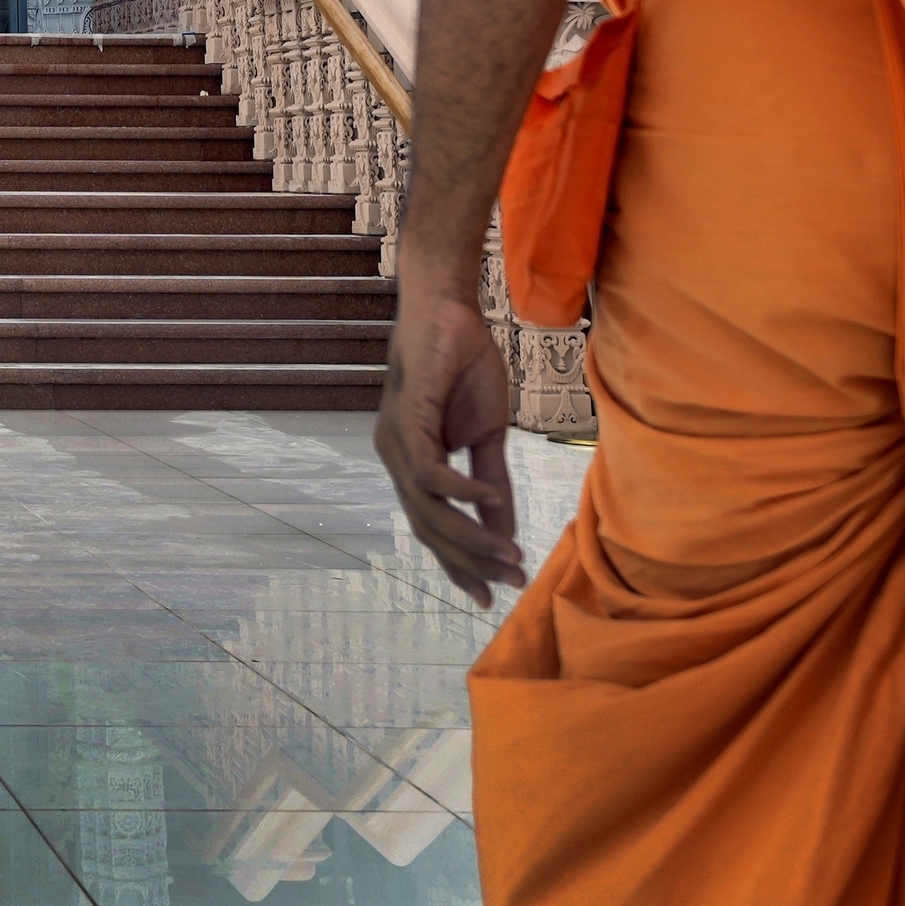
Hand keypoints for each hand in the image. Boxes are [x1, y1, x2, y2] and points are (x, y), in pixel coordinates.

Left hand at [375, 281, 528, 605]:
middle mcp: (395, 458)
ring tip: (509, 554)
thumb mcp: (488, 435)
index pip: (431, 527)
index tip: (490, 594)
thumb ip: (493, 484)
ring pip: (428, 508)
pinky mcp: (406, 419)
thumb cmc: (464, 368)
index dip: (459, 563)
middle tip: (508, 581)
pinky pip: (429, 471)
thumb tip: (507, 534)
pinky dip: (461, 491)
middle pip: (428, 527)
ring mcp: (395, 440)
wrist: (448, 311)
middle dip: (468, 561)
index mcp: (411, 464)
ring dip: (470, 536)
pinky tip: (491, 499)